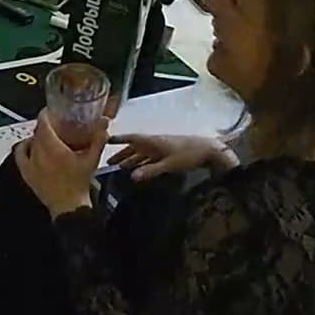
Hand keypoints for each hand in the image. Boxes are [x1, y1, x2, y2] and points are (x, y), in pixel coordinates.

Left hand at [13, 111, 107, 218]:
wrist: (69, 206)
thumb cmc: (78, 184)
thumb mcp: (92, 159)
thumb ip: (98, 139)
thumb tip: (104, 124)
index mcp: (53, 147)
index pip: (43, 122)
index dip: (46, 113)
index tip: (51, 111)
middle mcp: (39, 153)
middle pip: (37, 131)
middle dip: (45, 125)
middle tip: (54, 124)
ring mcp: (31, 163)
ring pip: (30, 141)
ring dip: (37, 136)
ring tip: (46, 136)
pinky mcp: (27, 173)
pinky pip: (20, 155)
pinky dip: (23, 148)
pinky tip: (28, 146)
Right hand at [108, 134, 235, 181]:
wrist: (208, 151)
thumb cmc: (188, 155)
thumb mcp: (169, 165)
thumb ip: (150, 171)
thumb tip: (132, 177)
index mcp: (153, 141)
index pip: (132, 138)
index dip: (119, 139)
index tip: (106, 139)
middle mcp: (155, 143)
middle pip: (135, 147)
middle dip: (122, 153)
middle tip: (109, 162)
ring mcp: (162, 148)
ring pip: (143, 153)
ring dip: (132, 159)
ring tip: (121, 168)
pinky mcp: (168, 154)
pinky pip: (150, 157)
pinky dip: (143, 163)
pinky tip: (140, 169)